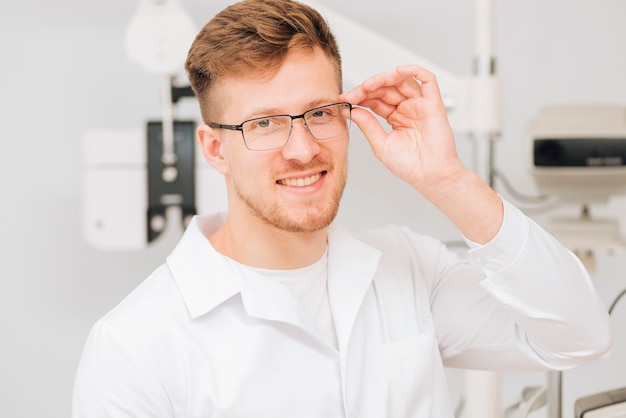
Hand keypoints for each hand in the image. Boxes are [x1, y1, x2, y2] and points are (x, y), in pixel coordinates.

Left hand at [341, 65, 502, 242]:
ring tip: (368, 85)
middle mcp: (407, 108)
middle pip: (386, 88)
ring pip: (402, 81)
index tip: (345, 99)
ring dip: (383, 79)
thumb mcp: (381, 144)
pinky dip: (414, 70)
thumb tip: (351, 110)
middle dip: (367, 88)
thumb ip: (367, 125)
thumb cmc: (410, 166)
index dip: (360, 96)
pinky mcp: (434, 103)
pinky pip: (428, 79)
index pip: (375, 99)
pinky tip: (398, 71)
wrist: (429, 176)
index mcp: (395, 117)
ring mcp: (420, 105)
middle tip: (353, 94)